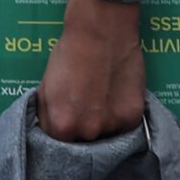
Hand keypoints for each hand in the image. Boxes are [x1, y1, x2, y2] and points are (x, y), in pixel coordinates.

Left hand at [36, 0, 146, 141]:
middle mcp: (89, 131)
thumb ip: (47, 115)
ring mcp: (113, 126)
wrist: (100, 34)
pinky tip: (113, 100)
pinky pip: (123, 130)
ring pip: (105, 138)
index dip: (60, 136)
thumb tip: (49, 133)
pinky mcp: (133, 118)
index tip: (64, 130)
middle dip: (80, 134)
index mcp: (62, 125)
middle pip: (82, 145)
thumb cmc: (68, 55)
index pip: (57, 146)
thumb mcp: (46, 87)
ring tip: (99, 103)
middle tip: (82, 113)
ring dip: (101, 128)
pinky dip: (118, 119)